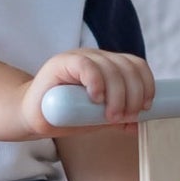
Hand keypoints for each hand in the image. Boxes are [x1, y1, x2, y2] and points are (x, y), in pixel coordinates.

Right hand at [19, 49, 154, 136]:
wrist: (33, 116)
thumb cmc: (66, 115)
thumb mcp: (98, 118)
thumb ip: (117, 117)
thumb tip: (139, 123)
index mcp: (109, 66)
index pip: (136, 65)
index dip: (146, 84)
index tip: (146, 106)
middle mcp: (97, 57)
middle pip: (126, 67)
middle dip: (133, 94)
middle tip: (126, 116)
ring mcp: (79, 57)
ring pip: (110, 68)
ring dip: (117, 94)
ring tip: (112, 116)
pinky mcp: (62, 62)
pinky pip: (86, 66)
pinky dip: (96, 82)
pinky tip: (96, 98)